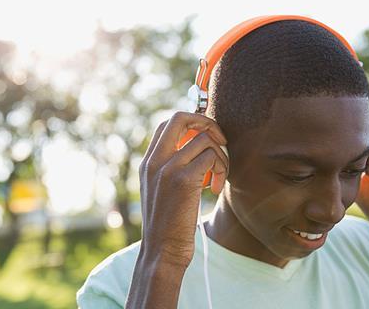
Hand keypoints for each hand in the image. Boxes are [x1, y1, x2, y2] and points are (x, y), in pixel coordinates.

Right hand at [139, 111, 228, 266]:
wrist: (162, 250)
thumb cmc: (168, 223)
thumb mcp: (161, 190)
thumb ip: (171, 166)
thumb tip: (198, 146)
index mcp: (148, 162)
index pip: (167, 123)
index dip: (192, 123)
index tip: (206, 140)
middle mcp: (154, 161)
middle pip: (181, 118)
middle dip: (207, 124)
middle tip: (220, 142)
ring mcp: (167, 169)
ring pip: (204, 140)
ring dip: (220, 157)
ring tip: (218, 179)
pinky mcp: (183, 180)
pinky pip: (211, 157)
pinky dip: (220, 170)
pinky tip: (215, 190)